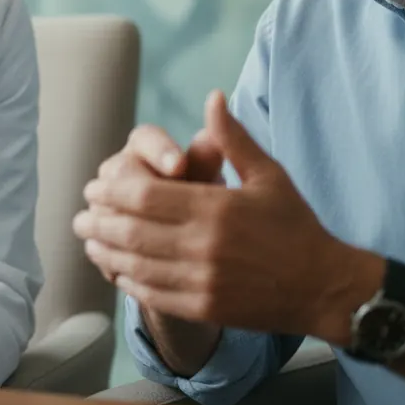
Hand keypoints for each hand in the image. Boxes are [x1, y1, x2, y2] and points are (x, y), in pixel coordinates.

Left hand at [73, 90, 357, 338]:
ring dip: (106, 254)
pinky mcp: (206, 308)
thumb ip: (232, 139)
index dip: (113, 191)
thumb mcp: (269, 175)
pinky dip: (129, 282)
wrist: (324, 286)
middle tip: (80, 216)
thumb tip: (212, 97)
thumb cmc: (296, 226)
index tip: (96, 187)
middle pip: (132, 231)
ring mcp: (203, 280)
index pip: (145, 195)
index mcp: (216, 208)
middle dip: (99, 222)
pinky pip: (154, 294)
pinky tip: (117, 272)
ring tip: (89, 243)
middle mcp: (204, 245)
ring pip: (137, 265)